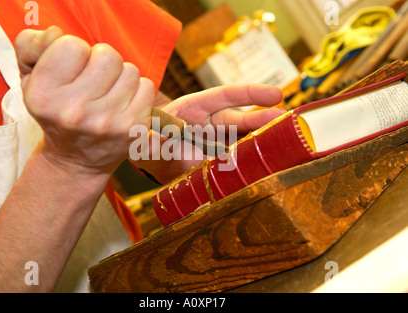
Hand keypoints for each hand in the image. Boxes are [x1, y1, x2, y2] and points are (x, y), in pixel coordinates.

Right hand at [15, 26, 155, 175]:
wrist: (75, 161)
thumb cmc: (55, 113)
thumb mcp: (30, 80)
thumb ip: (32, 47)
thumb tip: (55, 34)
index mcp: (44, 96)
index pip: (73, 45)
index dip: (76, 52)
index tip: (72, 70)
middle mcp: (75, 111)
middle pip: (108, 55)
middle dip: (102, 63)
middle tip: (93, 82)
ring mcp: (107, 121)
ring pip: (130, 70)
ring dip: (120, 78)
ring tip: (107, 96)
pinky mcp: (133, 128)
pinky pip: (147, 87)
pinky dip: (137, 92)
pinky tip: (122, 106)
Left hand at [130, 85, 283, 182]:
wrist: (149, 160)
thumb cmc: (147, 140)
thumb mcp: (145, 137)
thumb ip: (150, 139)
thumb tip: (153, 142)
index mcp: (195, 108)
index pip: (225, 96)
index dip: (250, 94)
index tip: (275, 95)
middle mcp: (210, 124)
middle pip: (239, 120)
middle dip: (262, 119)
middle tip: (285, 120)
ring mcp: (216, 143)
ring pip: (243, 140)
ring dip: (263, 141)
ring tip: (287, 143)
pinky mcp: (218, 163)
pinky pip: (237, 162)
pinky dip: (252, 164)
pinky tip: (269, 166)